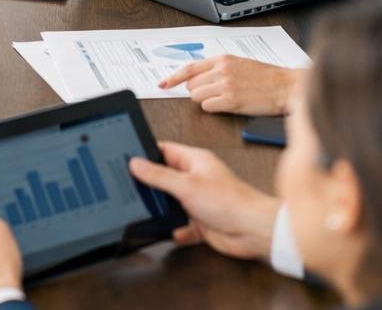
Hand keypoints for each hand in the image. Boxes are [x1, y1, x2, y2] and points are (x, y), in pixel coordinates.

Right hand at [128, 142, 279, 260]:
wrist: (252, 230)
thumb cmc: (230, 202)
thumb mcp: (186, 185)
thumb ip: (159, 175)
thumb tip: (136, 163)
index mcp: (195, 161)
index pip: (165, 150)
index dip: (147, 152)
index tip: (128, 156)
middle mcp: (196, 179)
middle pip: (166, 177)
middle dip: (151, 184)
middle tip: (133, 187)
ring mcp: (199, 200)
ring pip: (172, 202)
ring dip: (164, 209)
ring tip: (150, 210)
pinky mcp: (202, 222)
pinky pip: (183, 225)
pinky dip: (177, 229)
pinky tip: (173, 230)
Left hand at [159, 55, 302, 115]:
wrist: (285, 87)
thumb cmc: (265, 77)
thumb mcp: (239, 64)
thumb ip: (218, 69)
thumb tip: (196, 79)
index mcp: (222, 59)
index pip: (189, 68)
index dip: (173, 78)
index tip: (163, 84)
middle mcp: (221, 70)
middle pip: (191, 85)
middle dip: (198, 92)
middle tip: (214, 93)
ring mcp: (225, 86)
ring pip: (197, 97)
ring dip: (206, 100)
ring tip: (224, 99)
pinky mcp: (231, 101)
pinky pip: (208, 107)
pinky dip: (214, 108)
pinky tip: (227, 105)